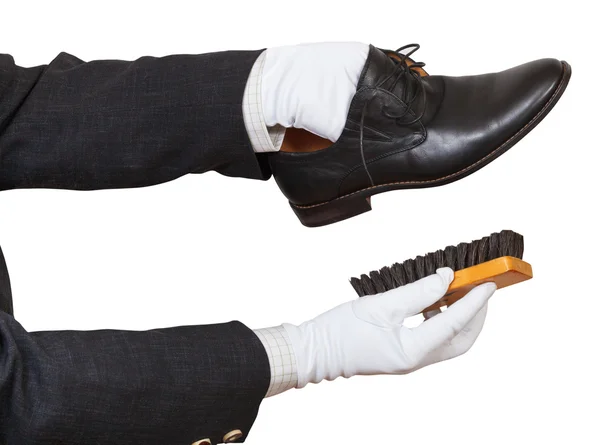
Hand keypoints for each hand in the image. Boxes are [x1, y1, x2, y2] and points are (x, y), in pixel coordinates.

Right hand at [283, 268, 495, 386]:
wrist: (315, 351)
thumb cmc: (340, 330)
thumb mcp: (380, 305)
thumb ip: (416, 292)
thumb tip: (445, 278)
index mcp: (412, 351)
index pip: (454, 323)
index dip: (474, 302)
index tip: (489, 283)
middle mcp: (416, 360)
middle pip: (460, 340)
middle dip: (475, 315)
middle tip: (480, 289)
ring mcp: (409, 359)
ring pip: (448, 341)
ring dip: (459, 317)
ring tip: (459, 291)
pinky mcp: (402, 354)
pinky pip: (432, 338)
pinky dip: (440, 319)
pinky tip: (433, 300)